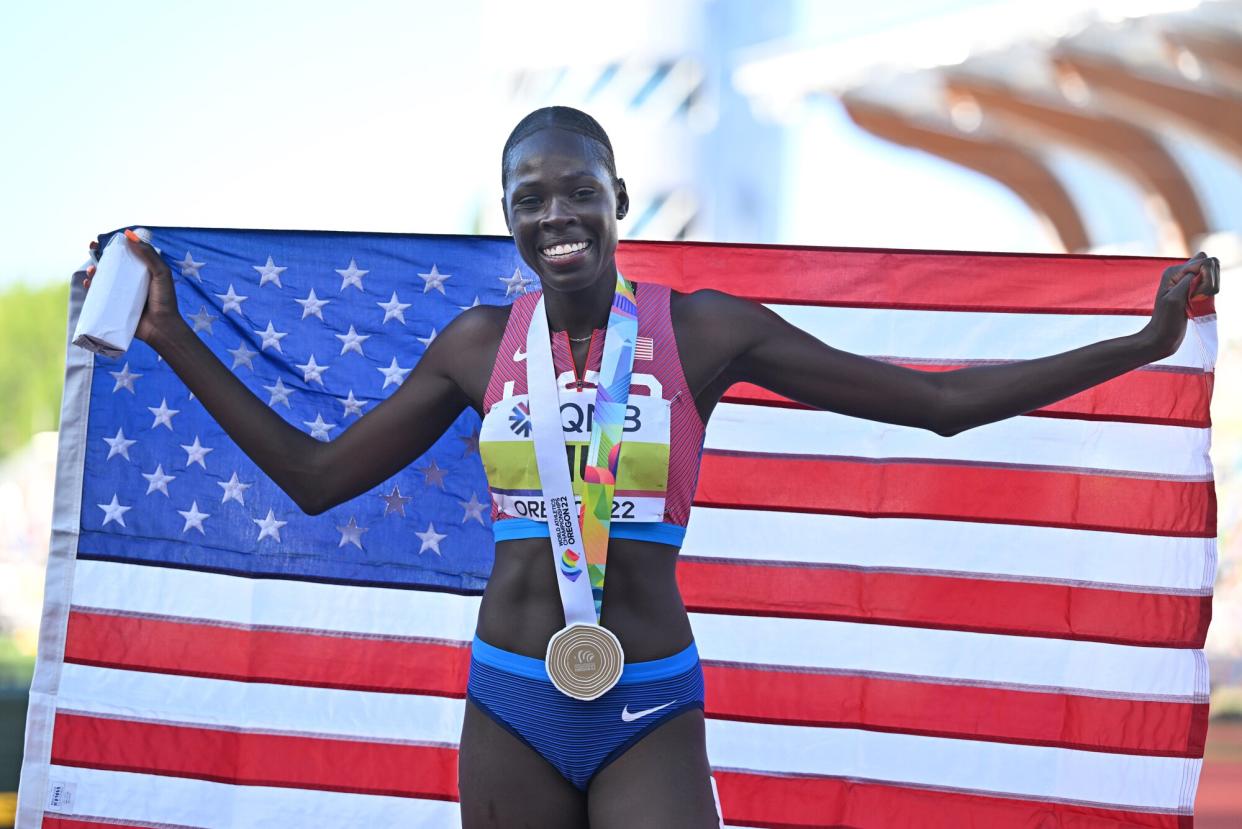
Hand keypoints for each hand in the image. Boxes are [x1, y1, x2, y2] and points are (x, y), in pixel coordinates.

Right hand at [82, 230, 183, 344]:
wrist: (162, 327)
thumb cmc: (165, 299)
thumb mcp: (161, 273)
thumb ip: (149, 255)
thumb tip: (130, 236)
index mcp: (142, 272)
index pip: (126, 256)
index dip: (113, 248)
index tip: (102, 240)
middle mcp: (131, 282)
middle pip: (112, 267)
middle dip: (99, 258)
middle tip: (91, 250)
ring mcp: (122, 295)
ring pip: (103, 281)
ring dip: (93, 273)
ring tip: (91, 270)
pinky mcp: (115, 307)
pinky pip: (100, 296)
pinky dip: (91, 289)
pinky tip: (88, 284)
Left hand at [1140, 252, 1219, 359]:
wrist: (1162, 337)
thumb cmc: (1166, 320)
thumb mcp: (1175, 298)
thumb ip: (1188, 279)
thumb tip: (1204, 262)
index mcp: (1173, 271)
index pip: (1204, 261)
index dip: (1206, 278)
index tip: (1193, 295)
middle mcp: (1181, 273)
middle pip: (1211, 264)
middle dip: (1210, 281)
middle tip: (1195, 299)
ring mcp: (1188, 281)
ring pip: (1213, 274)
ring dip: (1210, 289)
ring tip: (1195, 302)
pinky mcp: (1194, 290)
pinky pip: (1211, 284)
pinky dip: (1210, 294)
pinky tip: (1199, 304)